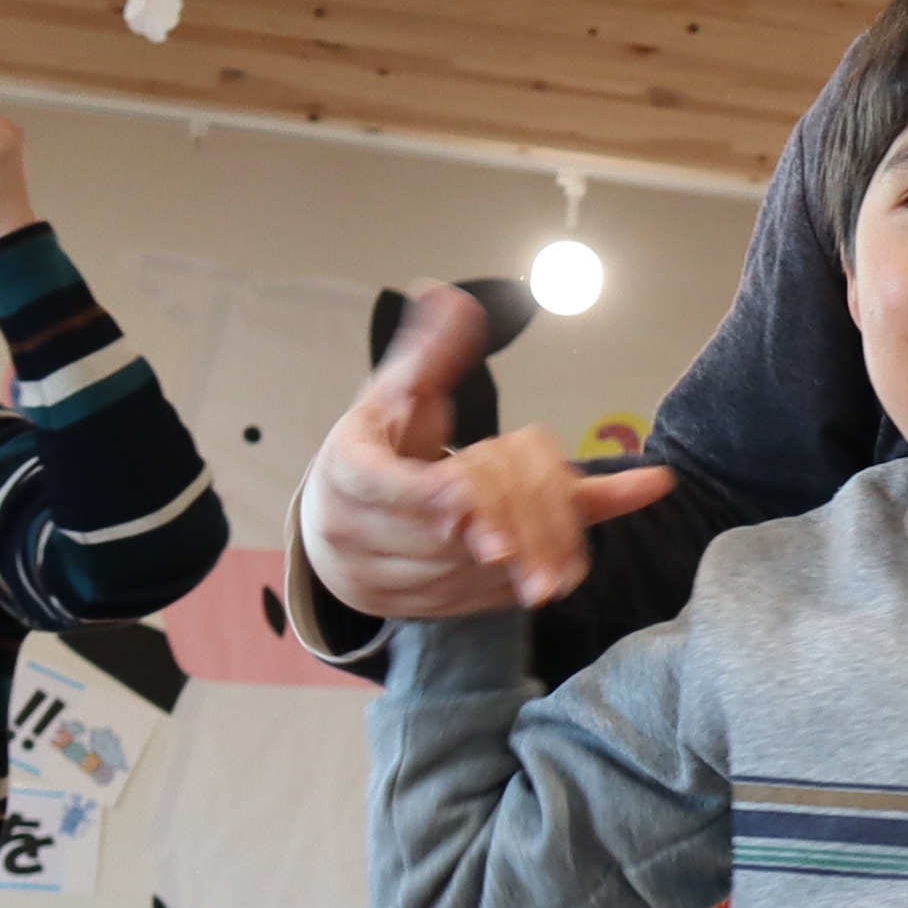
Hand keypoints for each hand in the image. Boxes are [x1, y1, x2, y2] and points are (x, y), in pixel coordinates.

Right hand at [299, 282, 673, 619]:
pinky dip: (520, 583)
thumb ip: (434, 355)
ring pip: (464, 571)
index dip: (429, 492)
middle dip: (507, 522)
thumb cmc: (377, 451)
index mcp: (346, 473)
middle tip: (564, 514)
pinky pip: (476, 600)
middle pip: (442, 532)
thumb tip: (454, 297)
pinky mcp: (415, 609)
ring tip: (569, 540)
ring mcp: (383, 578)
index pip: (386, 486)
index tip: (464, 492)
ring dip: (526, 555)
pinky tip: (554, 565)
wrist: (338, 525)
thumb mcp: (397, 397)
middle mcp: (355, 533)